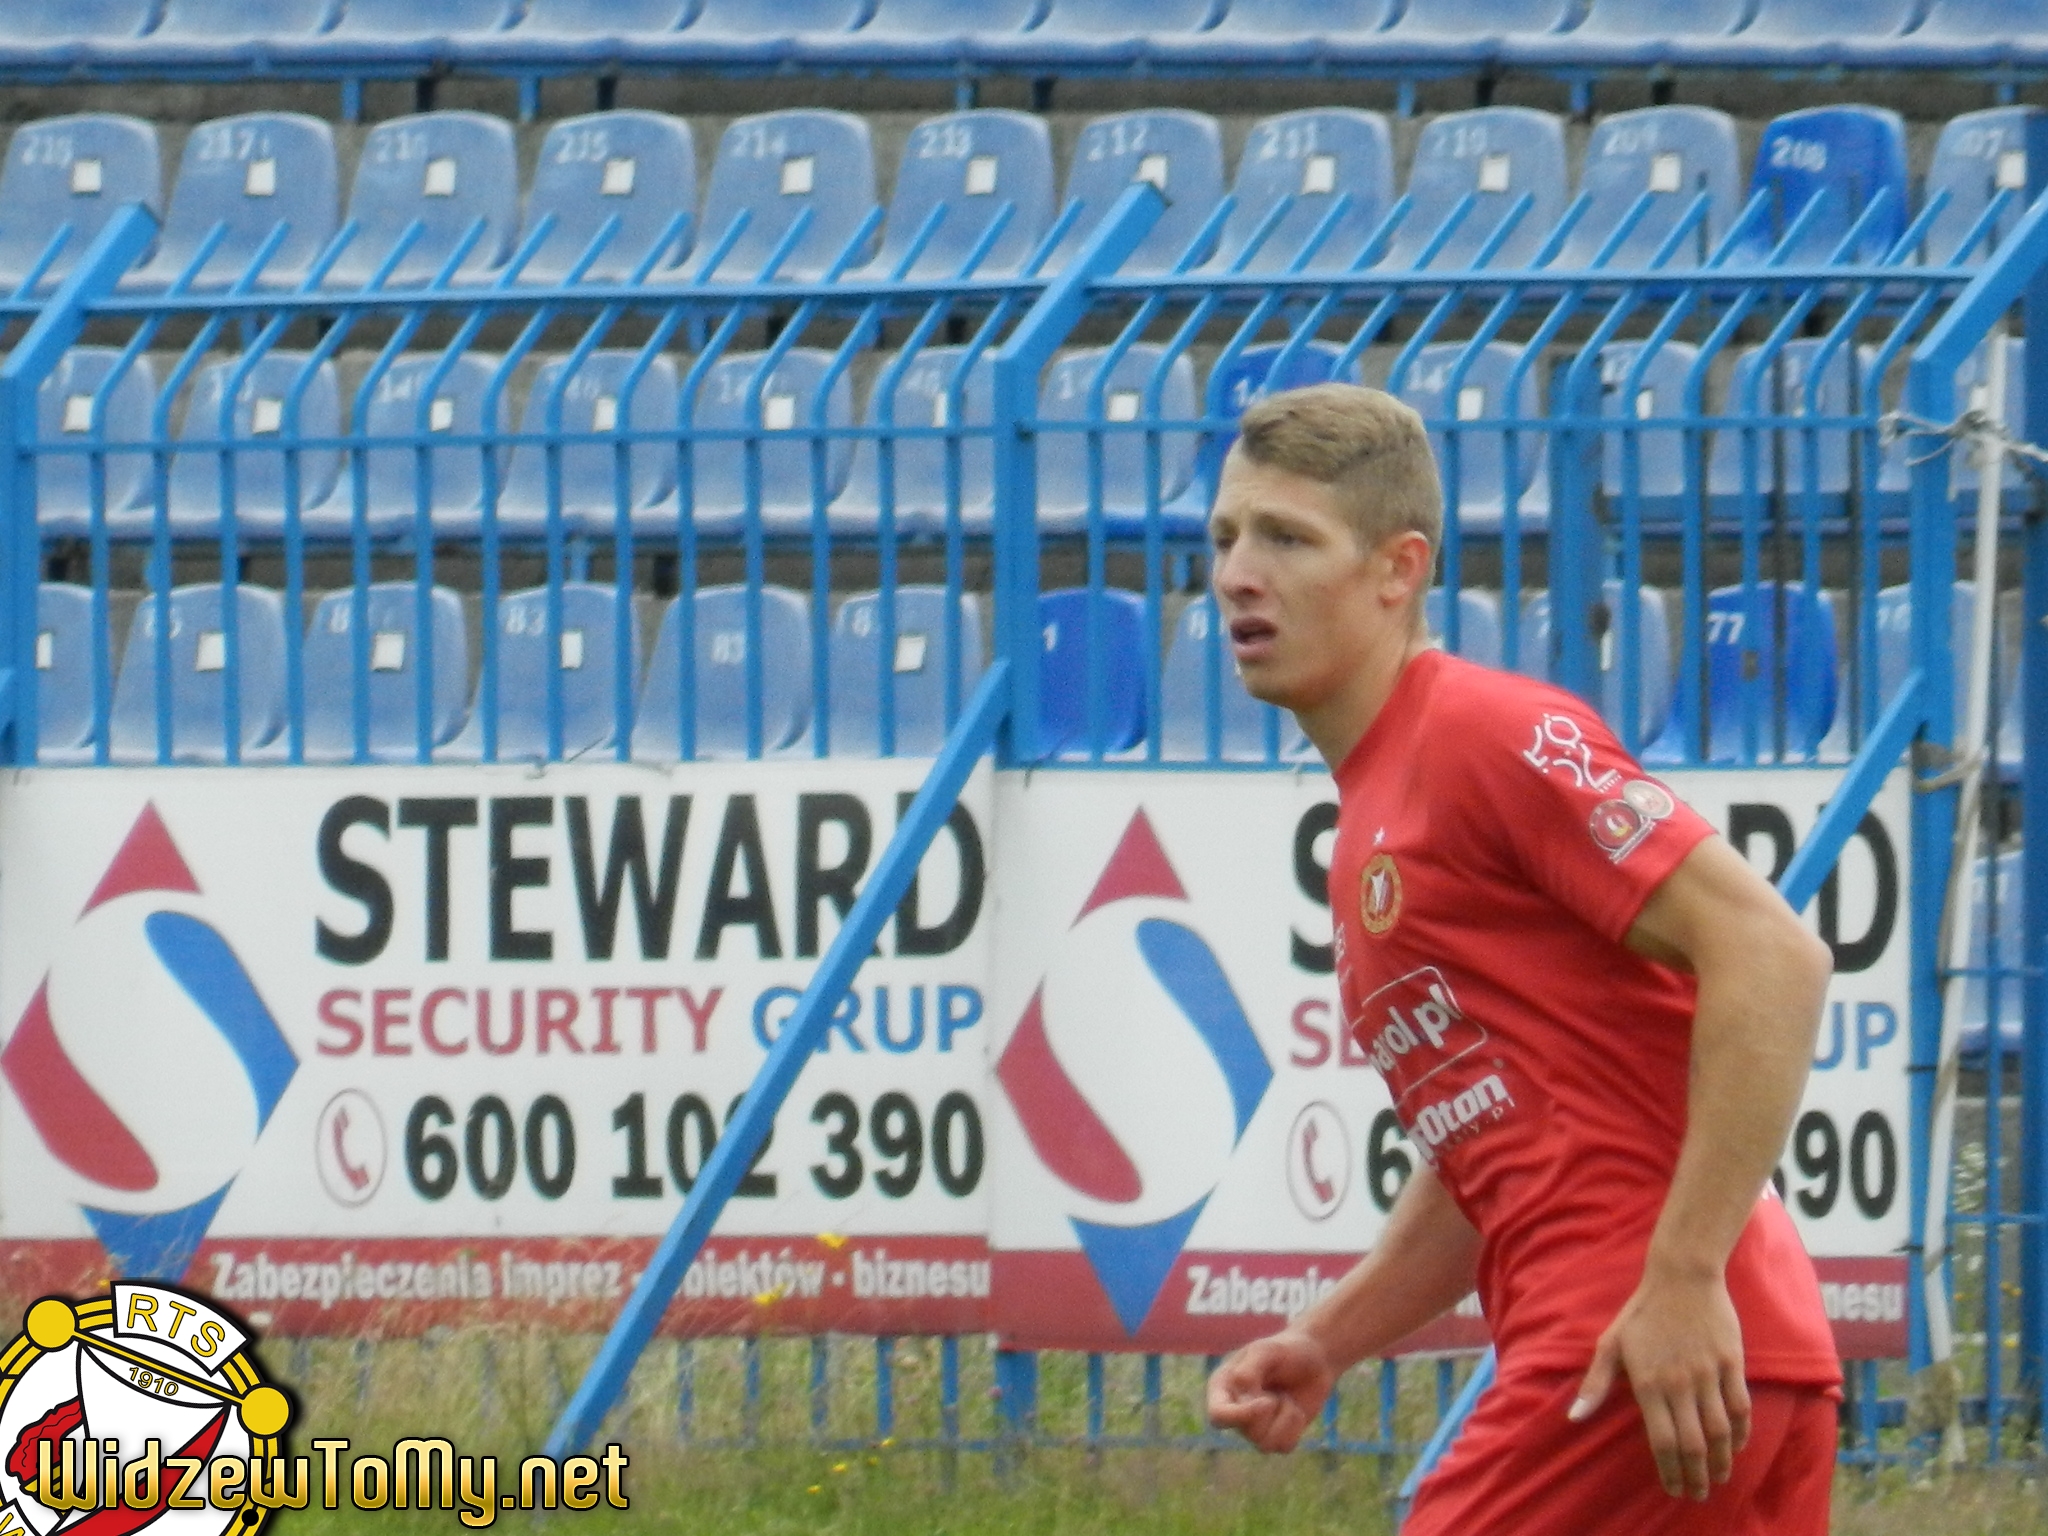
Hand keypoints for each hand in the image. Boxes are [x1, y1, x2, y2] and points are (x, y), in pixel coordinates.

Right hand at [1205, 1331, 1336, 1453]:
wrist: (1315, 1359)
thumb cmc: (1286, 1350)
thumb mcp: (1267, 1350)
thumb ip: (1250, 1368)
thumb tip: (1239, 1387)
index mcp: (1222, 1387)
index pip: (1218, 1415)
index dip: (1240, 1416)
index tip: (1267, 1401)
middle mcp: (1235, 1410)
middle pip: (1247, 1431)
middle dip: (1271, 1413)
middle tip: (1279, 1393)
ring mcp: (1255, 1426)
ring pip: (1265, 1444)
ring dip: (1284, 1419)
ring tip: (1287, 1399)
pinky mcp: (1276, 1436)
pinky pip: (1283, 1447)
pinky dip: (1295, 1428)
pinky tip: (1296, 1410)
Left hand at [1568, 1266, 1751, 1499]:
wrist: (1682, 1277)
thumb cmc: (1642, 1312)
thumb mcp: (1611, 1343)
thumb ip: (1596, 1383)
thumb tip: (1574, 1417)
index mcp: (1648, 1383)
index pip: (1662, 1441)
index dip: (1669, 1471)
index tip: (1673, 1489)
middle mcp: (1679, 1383)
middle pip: (1693, 1444)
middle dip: (1696, 1476)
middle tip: (1698, 1493)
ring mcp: (1708, 1373)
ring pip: (1720, 1431)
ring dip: (1721, 1460)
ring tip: (1719, 1477)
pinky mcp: (1731, 1362)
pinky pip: (1740, 1406)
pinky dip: (1741, 1431)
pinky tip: (1737, 1444)